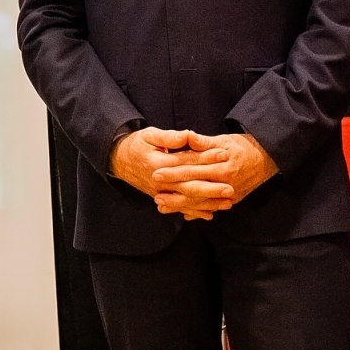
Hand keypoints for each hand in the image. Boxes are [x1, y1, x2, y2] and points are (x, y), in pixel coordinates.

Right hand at [111, 126, 232, 220]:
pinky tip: (209, 214)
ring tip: (227, 203)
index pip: (186, 161)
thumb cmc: (137, 144)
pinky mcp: (160, 197)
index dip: (205, 157)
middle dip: (211, 188)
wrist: (118, 160)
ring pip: (186, 200)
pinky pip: (179, 207)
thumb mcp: (149, 135)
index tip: (224, 154)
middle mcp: (159, 181)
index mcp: (157, 163)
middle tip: (230, 188)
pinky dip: (194, 212)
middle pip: (188, 186)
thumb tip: (187, 135)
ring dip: (207, 203)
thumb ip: (169, 137)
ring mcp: (159, 192)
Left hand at [151, 131, 279, 213]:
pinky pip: (212, 207)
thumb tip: (187, 136)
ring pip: (201, 202)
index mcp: (221, 165)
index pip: (192, 168)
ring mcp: (229, 193)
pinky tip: (184, 215)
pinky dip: (198, 212)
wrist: (267, 159)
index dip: (174, 171)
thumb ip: (204, 142)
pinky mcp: (232, 200)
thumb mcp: (223, 140)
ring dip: (181, 205)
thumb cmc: (242, 147)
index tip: (156, 173)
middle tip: (155, 194)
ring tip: (162, 206)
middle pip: (195, 188)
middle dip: (174, 192)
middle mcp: (225, 182)